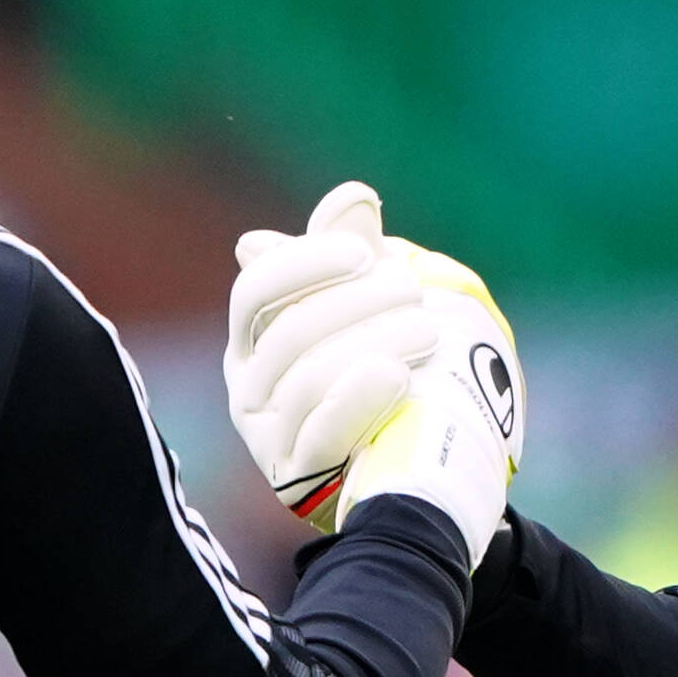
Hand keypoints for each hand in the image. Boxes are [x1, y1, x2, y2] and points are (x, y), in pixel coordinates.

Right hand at [225, 184, 522, 545]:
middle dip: (358, 304)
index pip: (256, 290)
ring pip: (307, 377)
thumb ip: (355, 255)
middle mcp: (248, 388)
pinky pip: (320, 433)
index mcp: (254, 339)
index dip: (308, 264)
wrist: (405, 468)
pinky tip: (398, 374)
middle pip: (289, 332)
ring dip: (373, 342)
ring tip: (428, 331)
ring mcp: (268, 437)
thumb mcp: (366, 311)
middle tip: (415, 291)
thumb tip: (353, 198)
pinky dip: (358, 397)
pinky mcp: (299, 479)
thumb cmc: (379, 375)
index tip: (366, 253)